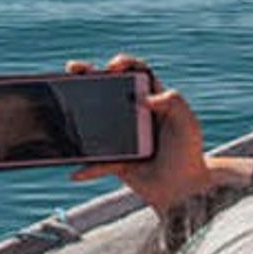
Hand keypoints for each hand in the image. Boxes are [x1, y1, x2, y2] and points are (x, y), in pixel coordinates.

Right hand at [67, 54, 220, 214]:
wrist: (186, 190)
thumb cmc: (189, 153)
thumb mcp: (188, 122)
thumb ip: (173, 101)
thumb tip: (145, 97)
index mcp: (153, 100)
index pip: (137, 73)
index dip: (124, 63)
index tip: (114, 66)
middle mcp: (134, 115)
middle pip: (108, 89)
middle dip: (88, 75)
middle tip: (74, 68)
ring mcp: (123, 138)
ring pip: (95, 122)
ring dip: (77, 115)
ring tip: (63, 108)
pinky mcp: (117, 162)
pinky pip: (97, 164)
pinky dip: (87, 169)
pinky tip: (76, 172)